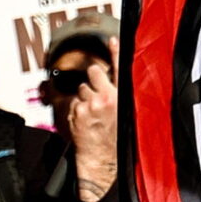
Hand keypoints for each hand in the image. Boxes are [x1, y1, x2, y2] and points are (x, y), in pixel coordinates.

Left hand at [69, 39, 119, 201]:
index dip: (116, 52)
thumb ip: (121, 96)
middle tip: (97, 96)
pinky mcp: (78, 111)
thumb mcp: (127, 116)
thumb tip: (112, 79)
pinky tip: (84, 121)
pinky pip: (73, 102)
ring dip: (84, 98)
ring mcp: (92, 104)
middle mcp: (109, 98)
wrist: (102, 161)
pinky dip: (76, 110)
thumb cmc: (115, 140)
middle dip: (92, 80)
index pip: (120, 69)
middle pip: (93, 72)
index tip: (112, 40)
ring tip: (92, 115)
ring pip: (81, 88)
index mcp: (124, 98)